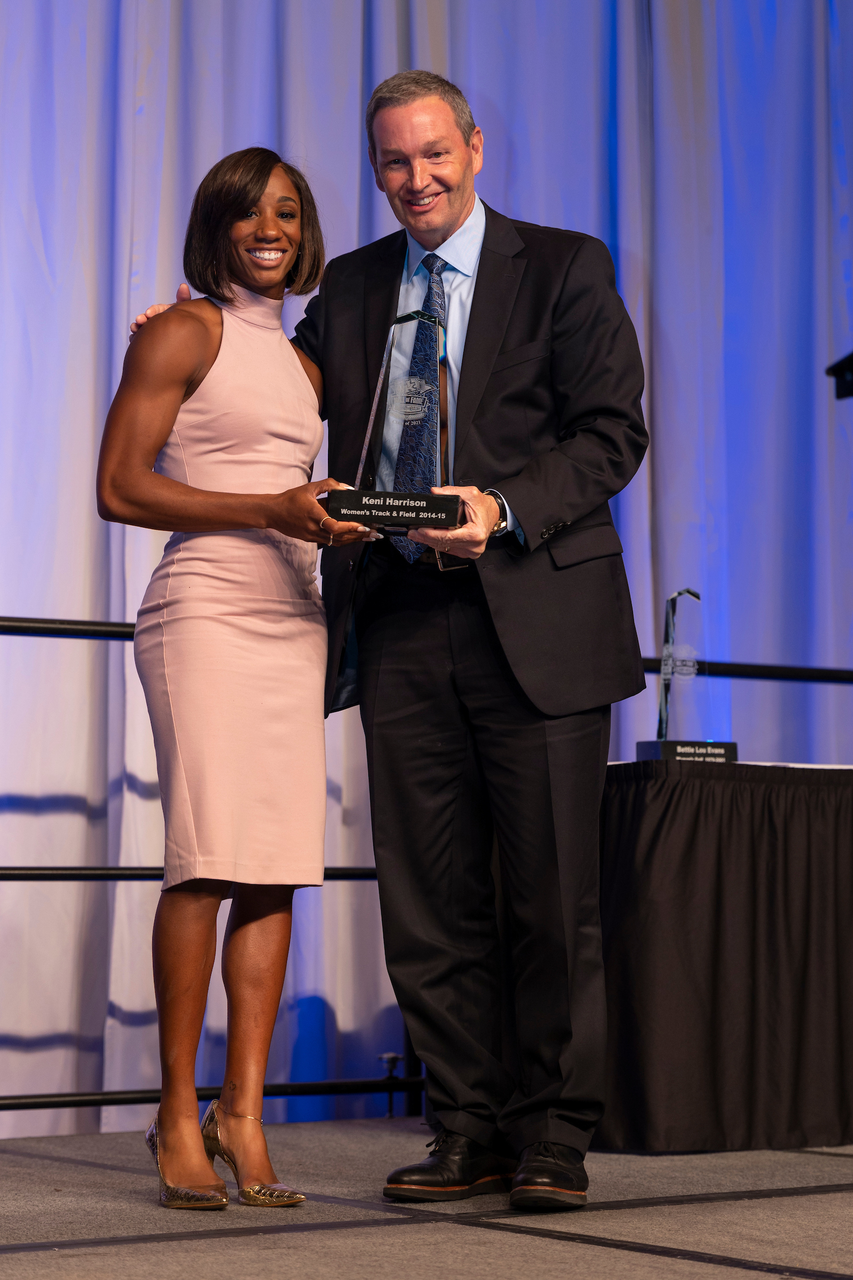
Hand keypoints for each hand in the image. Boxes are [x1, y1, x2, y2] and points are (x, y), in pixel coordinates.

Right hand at [129, 283, 190, 337]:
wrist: (186, 338)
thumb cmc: (184, 319)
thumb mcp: (184, 308)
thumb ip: (184, 298)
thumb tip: (184, 285)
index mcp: (163, 311)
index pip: (156, 309)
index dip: (152, 311)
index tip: (149, 313)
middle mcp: (155, 319)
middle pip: (146, 318)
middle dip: (141, 319)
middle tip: (139, 321)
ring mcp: (151, 329)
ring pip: (141, 328)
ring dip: (136, 327)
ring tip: (134, 329)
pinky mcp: (148, 339)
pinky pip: (140, 339)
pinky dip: (135, 338)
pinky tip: (133, 339)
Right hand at [266, 479, 380, 546]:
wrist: (273, 513)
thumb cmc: (290, 499)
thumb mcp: (309, 487)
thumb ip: (329, 485)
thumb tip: (347, 489)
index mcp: (313, 514)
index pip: (334, 526)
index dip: (349, 528)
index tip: (362, 526)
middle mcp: (313, 528)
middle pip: (340, 537)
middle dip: (358, 536)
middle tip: (373, 533)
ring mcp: (312, 536)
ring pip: (336, 542)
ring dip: (353, 540)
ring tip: (367, 537)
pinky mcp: (310, 539)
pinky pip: (330, 542)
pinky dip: (343, 540)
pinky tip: (352, 538)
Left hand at [408, 486, 499, 559]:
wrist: (493, 513)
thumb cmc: (483, 506)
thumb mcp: (470, 494)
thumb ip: (451, 492)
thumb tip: (435, 492)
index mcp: (475, 533)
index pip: (448, 537)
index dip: (431, 534)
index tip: (419, 531)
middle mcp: (474, 546)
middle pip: (444, 544)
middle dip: (426, 538)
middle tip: (412, 533)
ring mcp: (470, 551)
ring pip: (444, 548)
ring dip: (430, 541)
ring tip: (417, 534)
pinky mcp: (466, 552)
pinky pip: (449, 548)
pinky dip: (438, 542)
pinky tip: (428, 537)